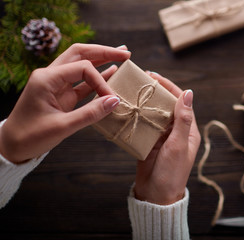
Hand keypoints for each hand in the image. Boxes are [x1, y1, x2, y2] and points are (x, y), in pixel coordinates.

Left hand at [0, 43, 130, 162]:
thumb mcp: (62, 126)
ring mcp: (56, 83)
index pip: (83, 69)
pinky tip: (111, 72)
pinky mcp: (61, 94)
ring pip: (81, 64)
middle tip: (125, 53)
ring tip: (122, 56)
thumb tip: (115, 101)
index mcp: (46, 78)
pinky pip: (81, 81)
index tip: (112, 100)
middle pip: (80, 54)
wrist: (13, 146)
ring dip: (101, 59)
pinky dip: (97, 77)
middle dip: (104, 52)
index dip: (101, 81)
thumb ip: (90, 113)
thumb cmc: (31, 136)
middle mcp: (50, 75)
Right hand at [134, 72, 200, 204]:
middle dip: (155, 92)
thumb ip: (183, 119)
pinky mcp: (149, 142)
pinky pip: (144, 124)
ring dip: (145, 102)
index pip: (181, 102)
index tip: (155, 76)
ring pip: (154, 113)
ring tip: (132, 90)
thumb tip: (188, 93)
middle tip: (140, 80)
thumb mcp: (179, 144)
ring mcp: (161, 136)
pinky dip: (137, 115)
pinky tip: (128, 108)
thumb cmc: (172, 172)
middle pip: (166, 105)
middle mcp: (175, 131)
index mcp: (188, 130)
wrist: (156, 195)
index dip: (169, 87)